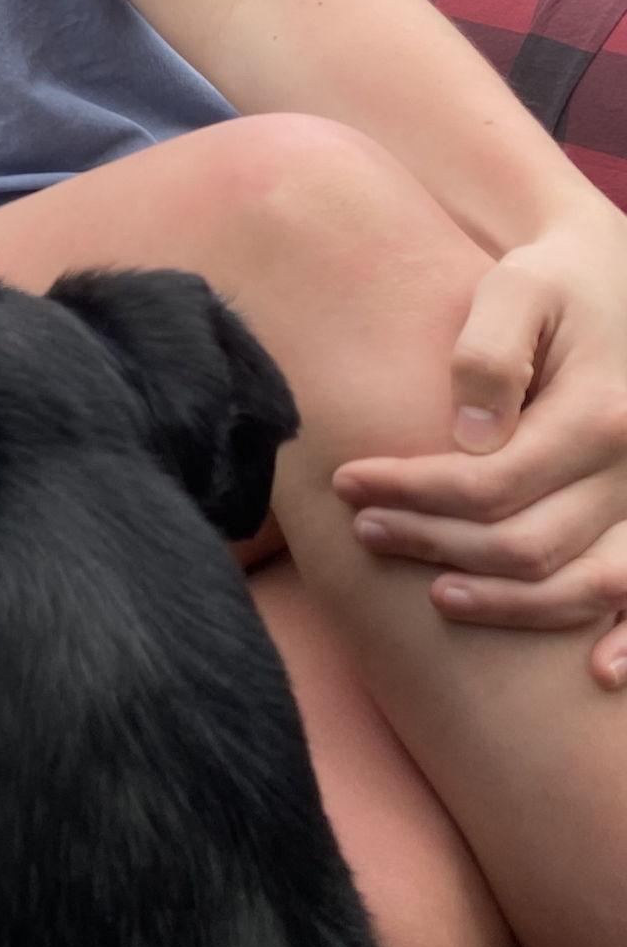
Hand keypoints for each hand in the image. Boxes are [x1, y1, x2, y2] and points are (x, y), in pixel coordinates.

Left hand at [334, 209, 626, 686]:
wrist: (615, 274)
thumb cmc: (555, 280)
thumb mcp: (516, 288)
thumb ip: (488, 354)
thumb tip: (468, 435)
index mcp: (599, 414)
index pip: (489, 482)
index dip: (412, 490)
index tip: (347, 481)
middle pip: (528, 542)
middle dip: (436, 544)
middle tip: (364, 530)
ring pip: (588, 586)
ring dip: (509, 603)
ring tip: (434, 595)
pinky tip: (594, 672)